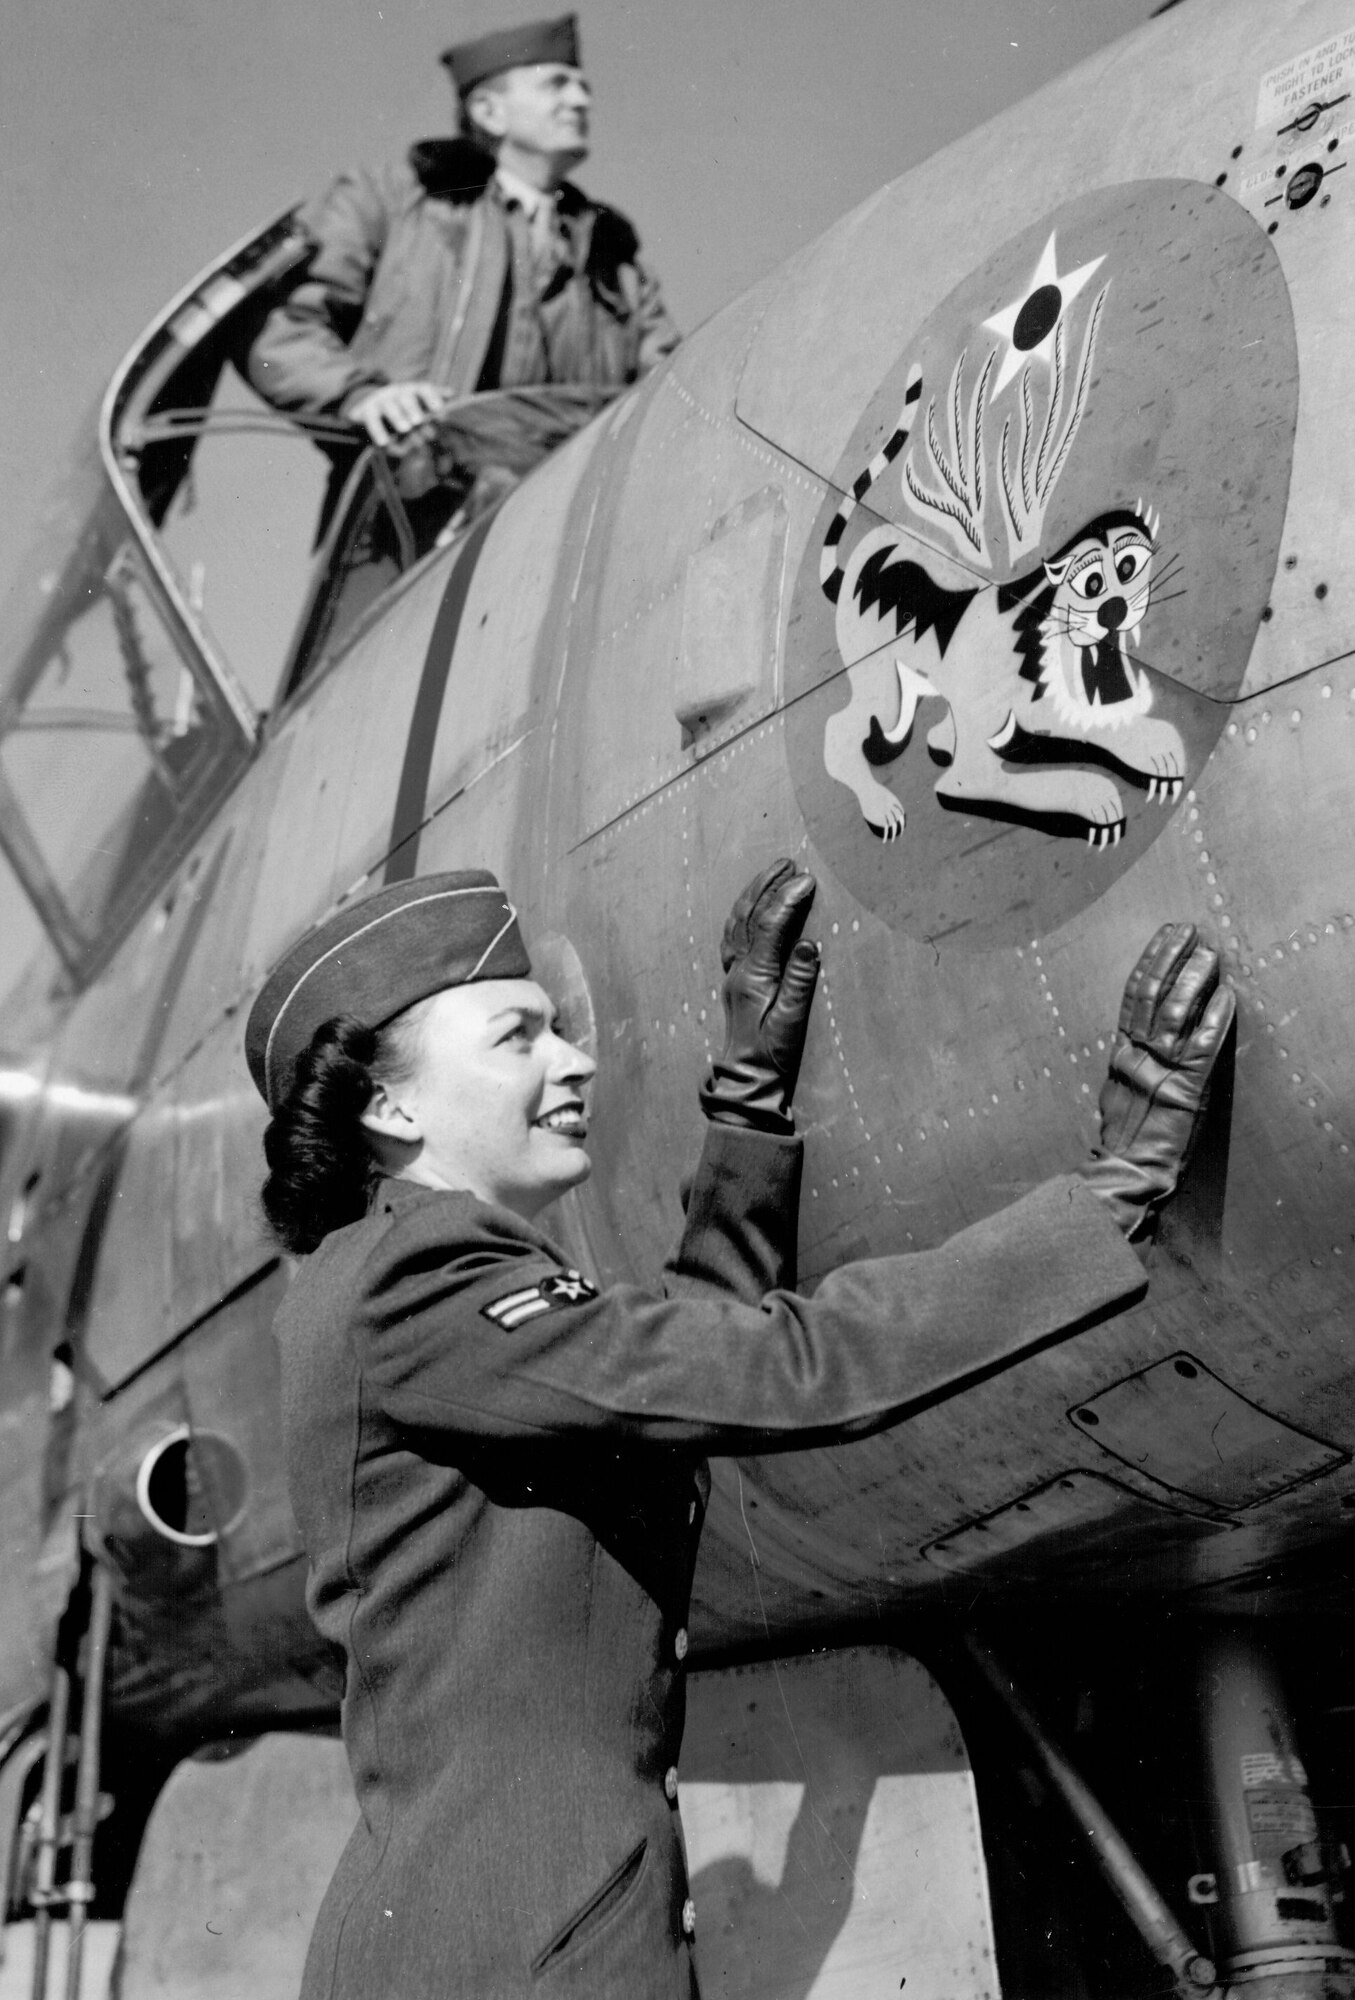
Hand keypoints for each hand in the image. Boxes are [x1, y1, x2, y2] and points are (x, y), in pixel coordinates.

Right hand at [346, 381, 446, 446]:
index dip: (431, 397)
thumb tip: (452, 393)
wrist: (366, 406)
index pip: (423, 389)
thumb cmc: (401, 409)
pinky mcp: (364, 412)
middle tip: (419, 421)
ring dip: (397, 416)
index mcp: (412, 390)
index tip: (440, 410)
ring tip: (405, 428)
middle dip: (413, 408)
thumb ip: (433, 403)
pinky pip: (372, 421)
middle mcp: (396, 392)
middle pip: (405, 397)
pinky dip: (377, 431)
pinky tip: (383, 443)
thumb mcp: (416, 405)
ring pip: (389, 407)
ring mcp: (380, 401)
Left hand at [699, 860, 819, 1132]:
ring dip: (754, 894)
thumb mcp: (791, 1021)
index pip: (769, 927)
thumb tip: (809, 944)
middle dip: (767, 885)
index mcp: (753, 976)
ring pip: (737, 922)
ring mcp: (733, 973)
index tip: (808, 880)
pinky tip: (752, 908)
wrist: (746, 1078)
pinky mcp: (735, 980)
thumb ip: (799, 981)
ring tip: (773, 874)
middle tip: (788, 863)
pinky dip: (744, 914)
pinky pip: (734, 936)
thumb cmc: (772, 1054)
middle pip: (748, 915)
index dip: (787, 900)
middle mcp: (738, 969)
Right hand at [1081, 922, 1234, 1239]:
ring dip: (1193, 980)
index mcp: (1120, 1053)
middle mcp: (1137, 1056)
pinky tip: (1226, 997)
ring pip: (1174, 1015)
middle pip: (1153, 996)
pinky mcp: (1184, 1092)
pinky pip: (1202, 1050)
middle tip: (1189, 930)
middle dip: (1171, 958)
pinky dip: (1214, 1021)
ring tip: (1209, 954)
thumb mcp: (1119, 1092)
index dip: (1152, 961)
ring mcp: (1159, 1071)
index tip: (1167, 935)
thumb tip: (1140, 1036)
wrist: (1126, 1173)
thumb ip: (1131, 1062)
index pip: (1134, 996)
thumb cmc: (1125, 1138)